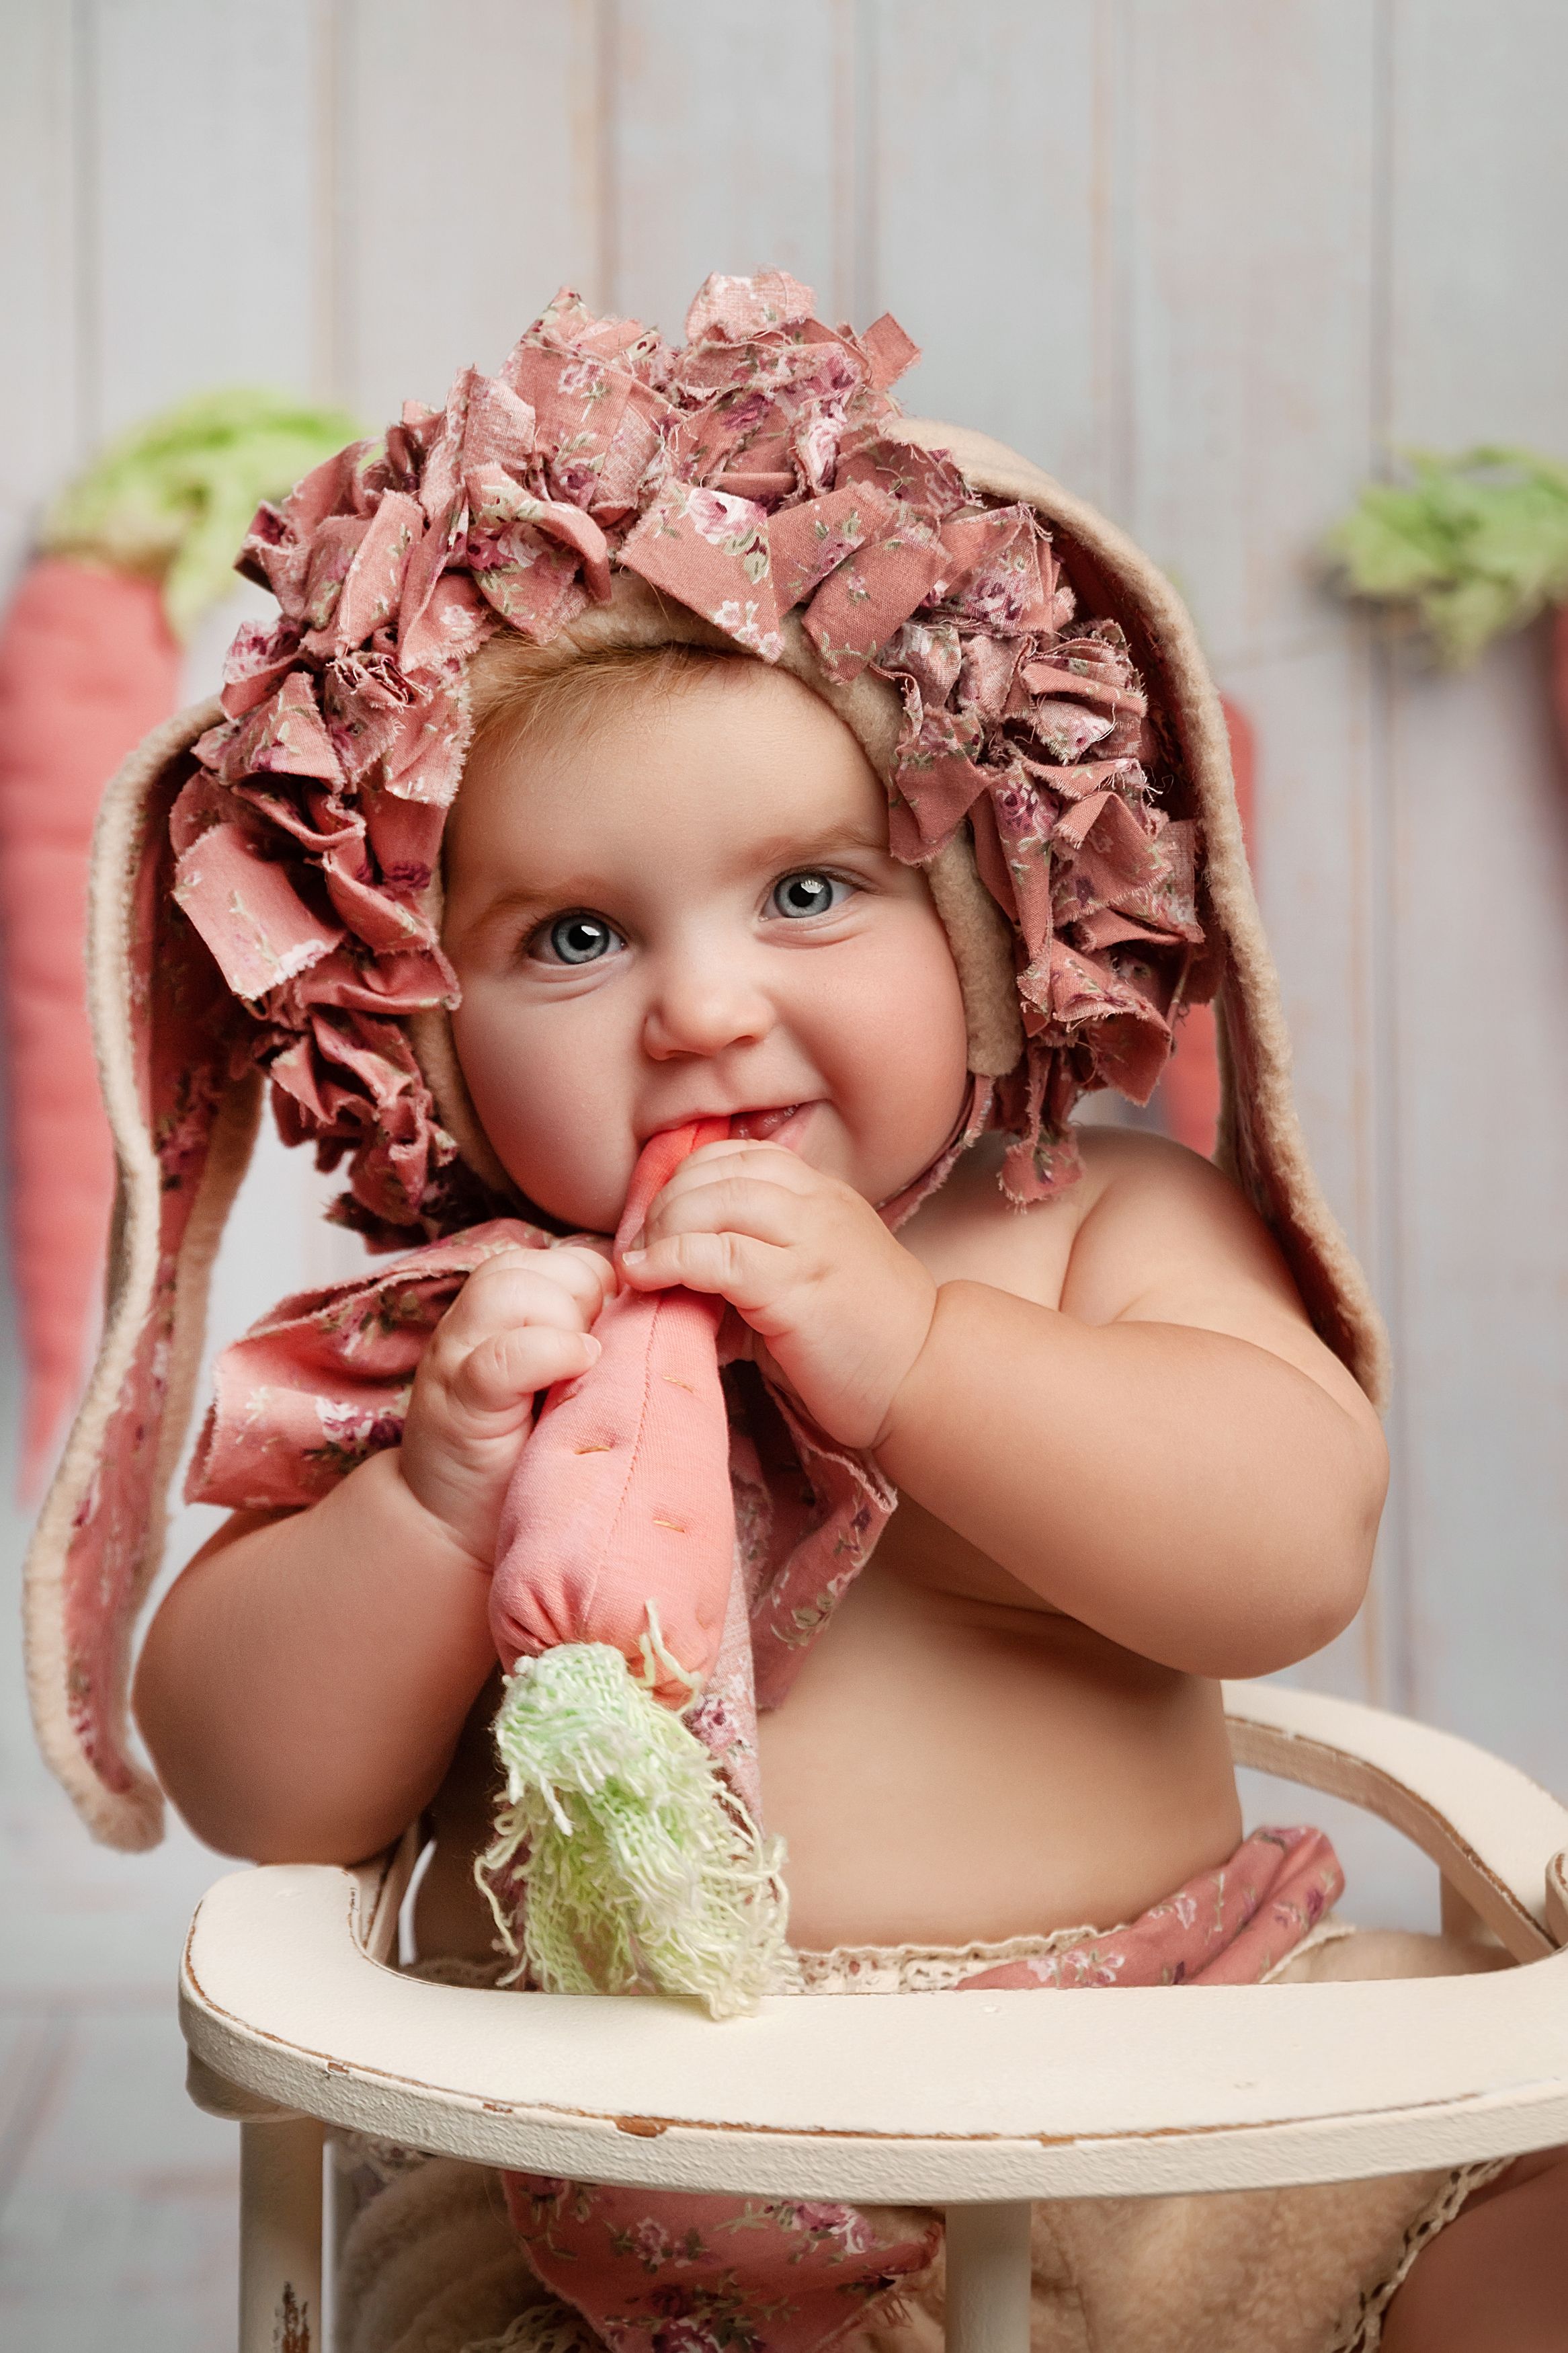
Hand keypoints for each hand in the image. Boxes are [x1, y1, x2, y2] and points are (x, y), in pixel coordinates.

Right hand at [399, 1244, 615, 1563]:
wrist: (461, 1531)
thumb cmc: (534, 1453)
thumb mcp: (575, 1383)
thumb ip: (601, 1339)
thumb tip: (666, 1308)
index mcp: (507, 1309)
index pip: (571, 1260)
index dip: (607, 1291)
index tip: (616, 1339)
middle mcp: (475, 1321)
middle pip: (547, 1265)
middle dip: (589, 1301)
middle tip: (597, 1360)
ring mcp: (458, 1356)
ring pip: (519, 1290)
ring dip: (566, 1324)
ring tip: (580, 1374)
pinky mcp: (457, 1402)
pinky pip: (504, 1354)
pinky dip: (549, 1354)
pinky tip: (577, 1373)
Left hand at [619, 1140, 936, 1450]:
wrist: (926, 1377)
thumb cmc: (861, 1340)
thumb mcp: (805, 1278)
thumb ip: (752, 1260)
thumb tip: (671, 1268)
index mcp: (821, 1195)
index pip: (737, 1155)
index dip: (684, 1177)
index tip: (657, 1218)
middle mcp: (817, 1205)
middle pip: (718, 1170)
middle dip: (664, 1202)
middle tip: (640, 1245)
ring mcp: (810, 1242)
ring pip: (716, 1200)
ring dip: (663, 1227)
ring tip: (642, 1262)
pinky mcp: (796, 1287)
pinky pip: (718, 1255)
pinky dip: (670, 1259)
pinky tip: (647, 1277)